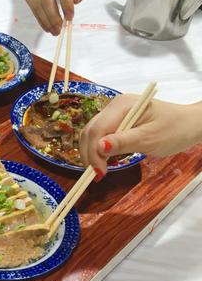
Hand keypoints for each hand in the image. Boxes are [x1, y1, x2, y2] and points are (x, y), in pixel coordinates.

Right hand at [24, 0, 88, 34]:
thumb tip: (75, 1)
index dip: (66, 3)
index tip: (70, 17)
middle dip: (53, 16)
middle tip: (59, 29)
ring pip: (37, 4)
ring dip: (45, 20)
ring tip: (53, 31)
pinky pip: (32, 7)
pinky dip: (39, 18)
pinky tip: (46, 25)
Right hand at [79, 94, 201, 178]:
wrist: (190, 124)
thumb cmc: (175, 130)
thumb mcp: (149, 139)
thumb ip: (123, 142)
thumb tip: (99, 147)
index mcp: (121, 105)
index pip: (97, 130)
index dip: (93, 152)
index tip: (99, 173)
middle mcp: (114, 106)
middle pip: (90, 131)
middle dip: (89, 154)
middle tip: (98, 175)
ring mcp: (115, 112)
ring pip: (92, 133)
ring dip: (92, 152)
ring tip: (100, 170)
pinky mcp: (117, 120)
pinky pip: (101, 134)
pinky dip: (98, 149)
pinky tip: (104, 160)